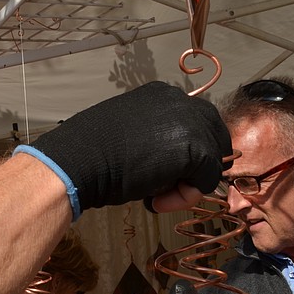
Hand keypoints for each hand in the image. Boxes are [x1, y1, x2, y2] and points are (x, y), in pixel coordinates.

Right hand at [15, 81, 231, 210]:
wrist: (78, 160)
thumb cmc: (92, 151)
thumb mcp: (129, 132)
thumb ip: (154, 136)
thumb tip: (169, 159)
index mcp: (162, 94)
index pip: (195, 123)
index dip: (185, 154)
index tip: (158, 173)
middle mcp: (181, 101)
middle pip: (214, 136)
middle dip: (195, 167)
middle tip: (166, 187)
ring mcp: (190, 122)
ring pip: (211, 160)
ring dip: (187, 184)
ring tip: (156, 195)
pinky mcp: (195, 148)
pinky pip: (207, 179)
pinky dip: (185, 196)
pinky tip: (156, 200)